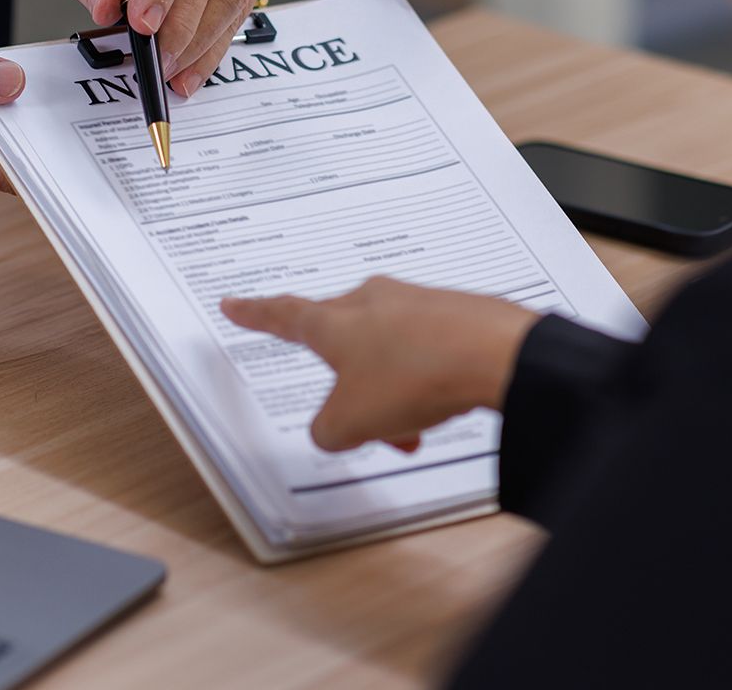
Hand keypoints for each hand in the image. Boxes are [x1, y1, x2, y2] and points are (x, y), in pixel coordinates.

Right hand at [221, 278, 539, 453]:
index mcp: (333, 322)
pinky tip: (438, 409)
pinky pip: (424, 351)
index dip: (254, 315)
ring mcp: (414, 303)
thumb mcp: (351, 423)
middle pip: (343, 347)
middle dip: (348, 389)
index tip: (235, 305)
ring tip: (409, 429)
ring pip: (387, 355)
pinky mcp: (452, 313)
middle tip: (356, 421)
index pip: (282, 316)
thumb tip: (331, 429)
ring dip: (390, 394)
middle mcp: (370, 302)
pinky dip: (423, 384)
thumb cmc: (418, 376)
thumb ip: (326, 430)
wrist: (496, 355)